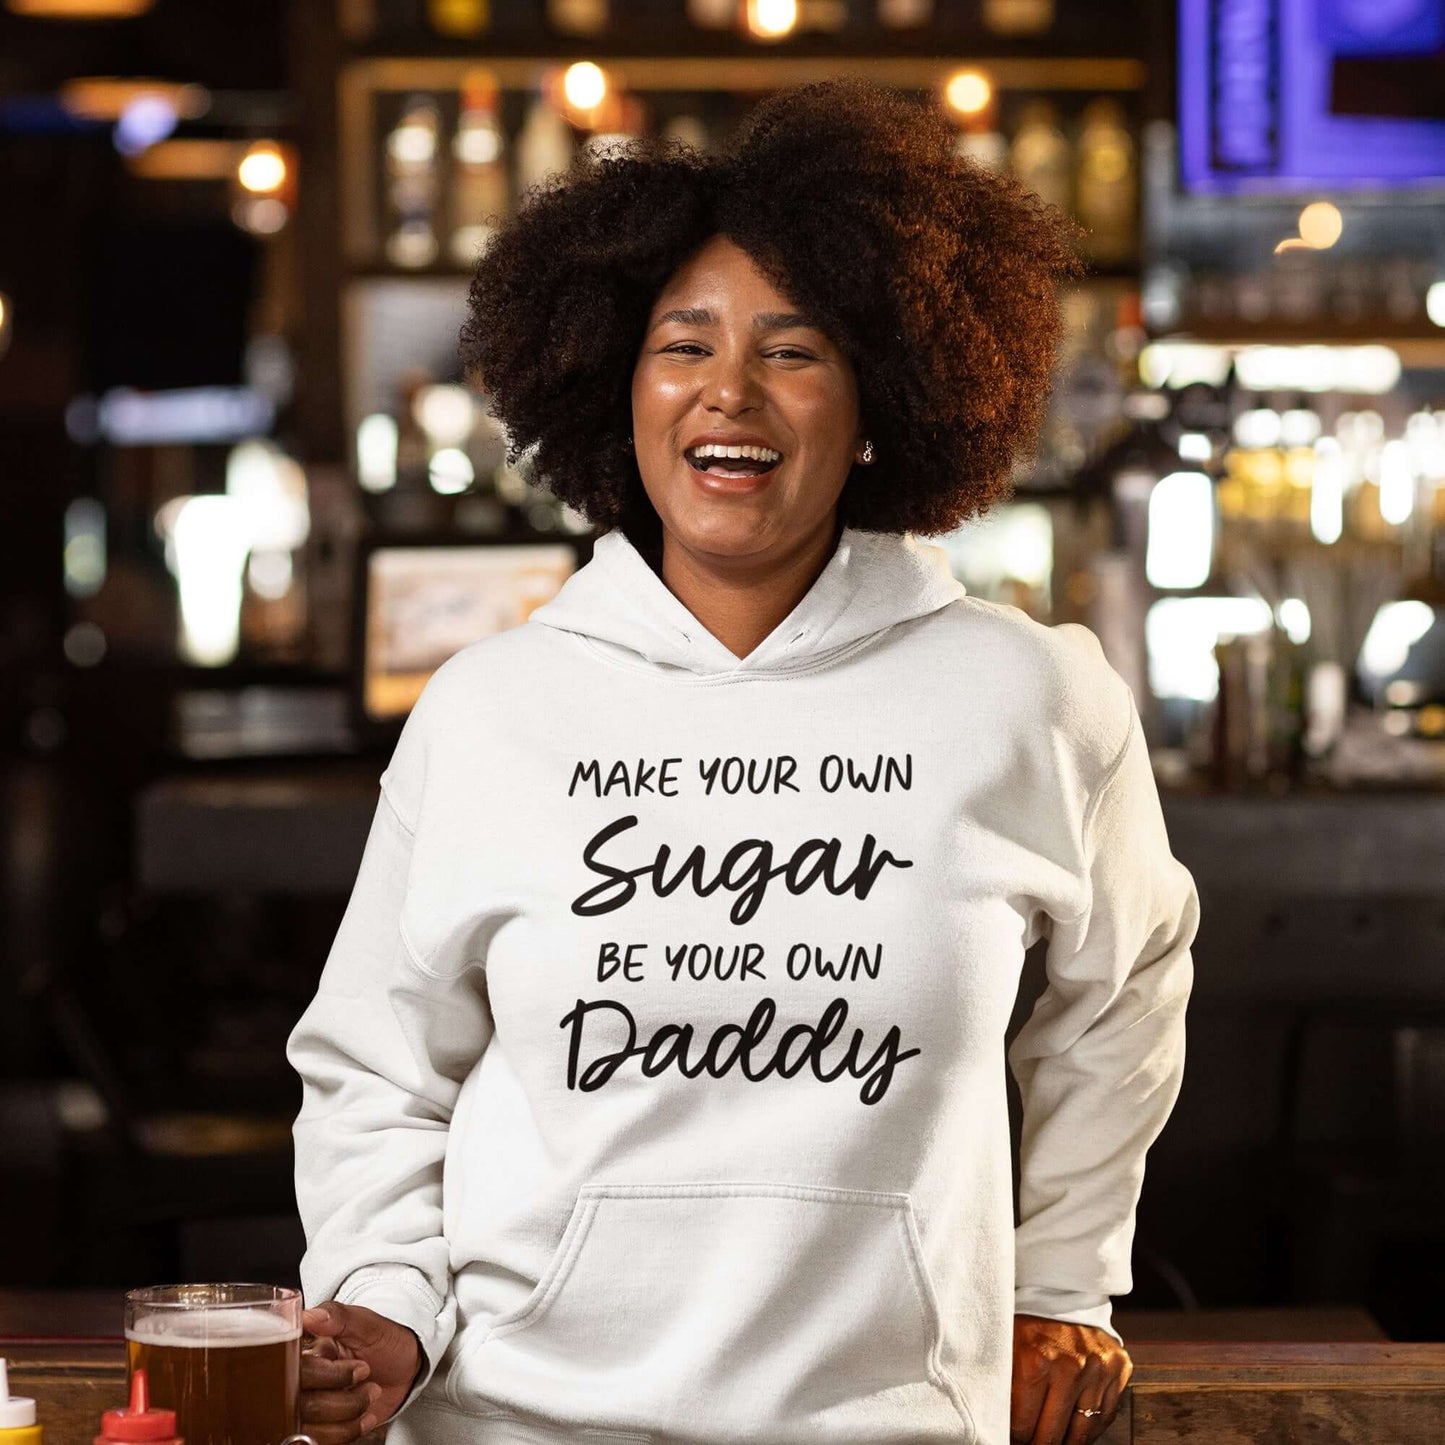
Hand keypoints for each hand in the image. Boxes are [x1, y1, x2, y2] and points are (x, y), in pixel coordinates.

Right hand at [300, 1301, 423, 1443]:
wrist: (403, 1367)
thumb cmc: (382, 1339)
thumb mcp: (365, 1322)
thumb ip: (336, 1317)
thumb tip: (307, 1316)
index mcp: (304, 1352)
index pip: (297, 1372)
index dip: (330, 1375)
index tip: (360, 1367)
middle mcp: (299, 1382)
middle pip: (303, 1405)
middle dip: (345, 1397)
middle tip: (367, 1376)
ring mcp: (308, 1408)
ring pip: (311, 1429)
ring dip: (350, 1413)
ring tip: (370, 1393)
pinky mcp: (320, 1428)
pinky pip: (321, 1442)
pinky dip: (349, 1431)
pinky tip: (366, 1415)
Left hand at [1010, 1314, 1130, 1444]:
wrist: (1060, 1290)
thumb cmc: (1028, 1320)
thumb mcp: (1005, 1346)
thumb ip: (1004, 1386)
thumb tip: (999, 1426)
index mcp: (1036, 1360)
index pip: (1023, 1426)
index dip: (1016, 1437)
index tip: (1014, 1438)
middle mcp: (1071, 1367)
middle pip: (1052, 1434)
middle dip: (1039, 1442)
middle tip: (1033, 1442)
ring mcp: (1098, 1368)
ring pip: (1082, 1431)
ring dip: (1066, 1440)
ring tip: (1053, 1439)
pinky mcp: (1118, 1367)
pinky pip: (1106, 1415)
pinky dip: (1090, 1427)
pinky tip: (1075, 1428)